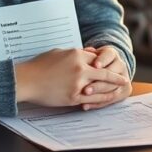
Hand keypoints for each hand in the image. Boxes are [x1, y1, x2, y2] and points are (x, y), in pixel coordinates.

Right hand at [13, 48, 128, 107]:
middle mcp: (80, 68)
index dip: (105, 63)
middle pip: (104, 72)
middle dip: (116, 76)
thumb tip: (90, 52)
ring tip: (120, 90)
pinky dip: (102, 99)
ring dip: (113, 88)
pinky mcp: (73, 97)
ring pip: (101, 86)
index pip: (97, 58)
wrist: (26, 80)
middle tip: (124, 79)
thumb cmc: (40, 65)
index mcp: (76, 54)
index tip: (112, 66)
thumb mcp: (59, 52)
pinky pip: (92, 99)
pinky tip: (108, 99)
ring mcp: (78, 84)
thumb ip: (77, 53)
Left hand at [80, 45, 131, 110]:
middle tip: (85, 89)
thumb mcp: (90, 56)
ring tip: (84, 97)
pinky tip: (86, 105)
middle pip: (111, 74)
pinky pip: (111, 99)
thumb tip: (88, 51)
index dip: (102, 61)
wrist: (108, 71)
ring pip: (112, 88)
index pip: (108, 56)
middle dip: (98, 83)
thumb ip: (87, 54)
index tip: (94, 66)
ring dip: (98, 93)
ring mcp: (124, 79)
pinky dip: (97, 103)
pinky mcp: (124, 90)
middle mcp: (121, 65)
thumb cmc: (93, 63)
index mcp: (113, 54)